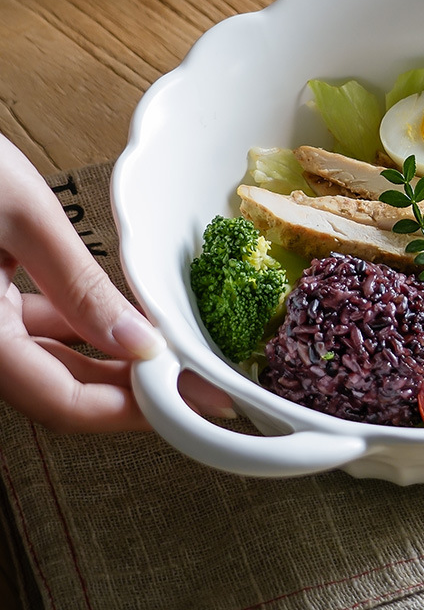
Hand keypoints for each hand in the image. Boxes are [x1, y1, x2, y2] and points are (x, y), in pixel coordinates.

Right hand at [0, 136, 233, 431]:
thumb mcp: (24, 219)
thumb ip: (79, 286)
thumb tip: (138, 342)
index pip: (61, 401)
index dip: (129, 410)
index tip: (184, 401)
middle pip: (61, 389)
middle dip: (132, 393)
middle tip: (193, 386)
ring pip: (54, 363)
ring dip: (113, 364)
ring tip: (171, 356)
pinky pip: (42, 329)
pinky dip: (87, 330)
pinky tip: (128, 322)